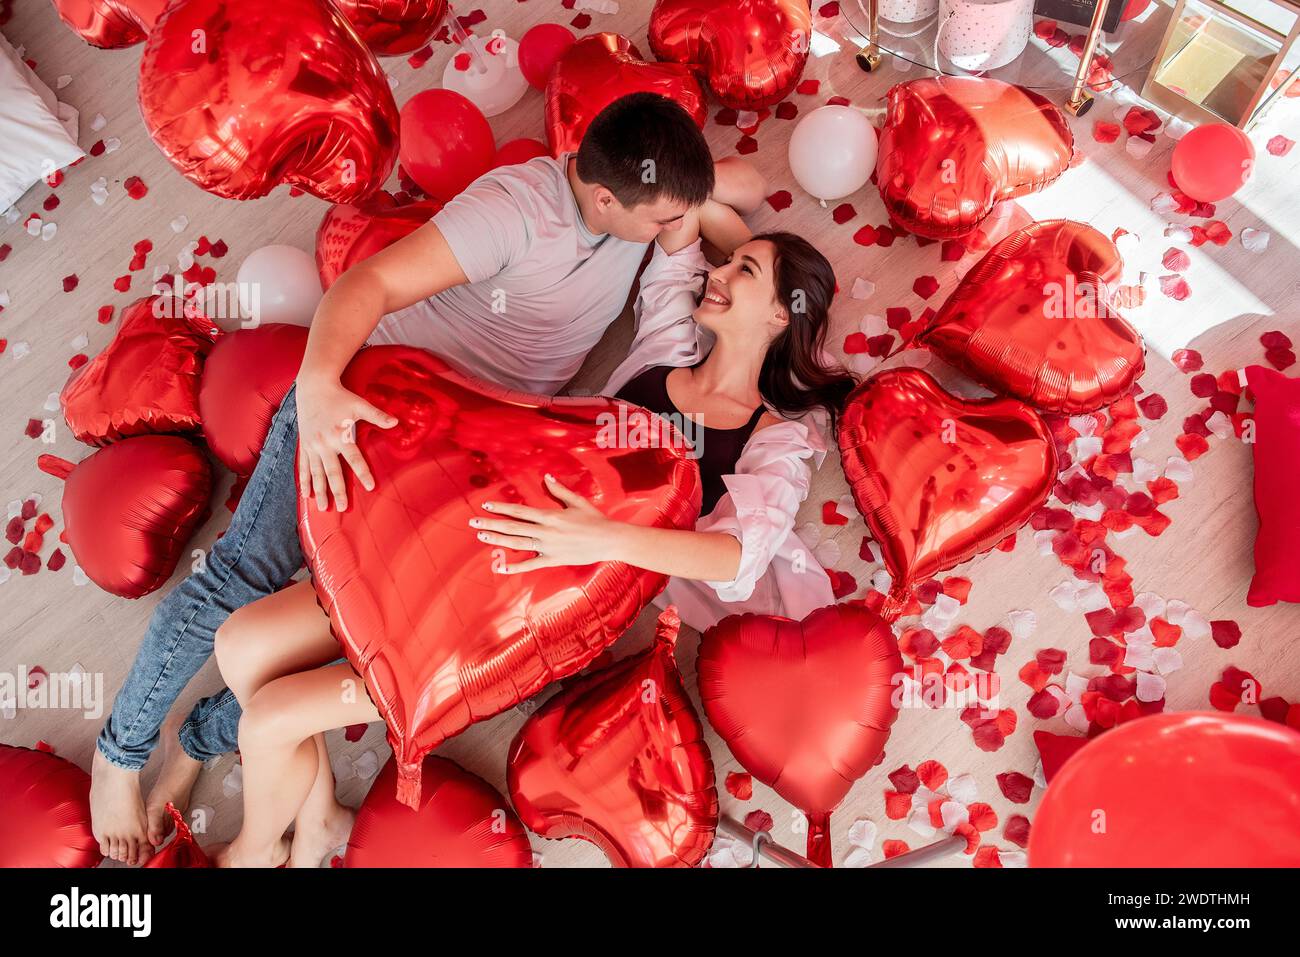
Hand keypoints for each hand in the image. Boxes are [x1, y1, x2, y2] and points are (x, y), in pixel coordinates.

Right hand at [295, 375, 396, 511]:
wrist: (313, 388)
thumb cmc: (340, 397)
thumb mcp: (360, 405)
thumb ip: (377, 416)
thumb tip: (396, 422)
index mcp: (340, 435)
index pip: (354, 459)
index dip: (363, 473)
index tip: (371, 487)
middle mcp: (324, 443)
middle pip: (332, 472)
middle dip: (338, 491)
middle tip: (344, 508)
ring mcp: (312, 446)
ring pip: (316, 474)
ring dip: (320, 492)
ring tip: (324, 508)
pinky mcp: (305, 446)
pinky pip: (304, 467)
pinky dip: (305, 482)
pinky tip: (306, 495)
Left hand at [471, 474, 619, 573]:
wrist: (609, 540)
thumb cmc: (594, 519)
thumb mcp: (577, 501)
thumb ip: (559, 490)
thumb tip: (546, 477)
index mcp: (549, 515)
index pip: (519, 511)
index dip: (501, 507)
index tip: (485, 505)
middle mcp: (545, 531)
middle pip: (513, 527)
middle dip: (491, 524)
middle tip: (473, 522)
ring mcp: (548, 547)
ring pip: (518, 543)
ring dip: (497, 540)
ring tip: (481, 536)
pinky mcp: (553, 560)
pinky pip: (530, 565)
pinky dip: (515, 566)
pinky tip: (500, 567)